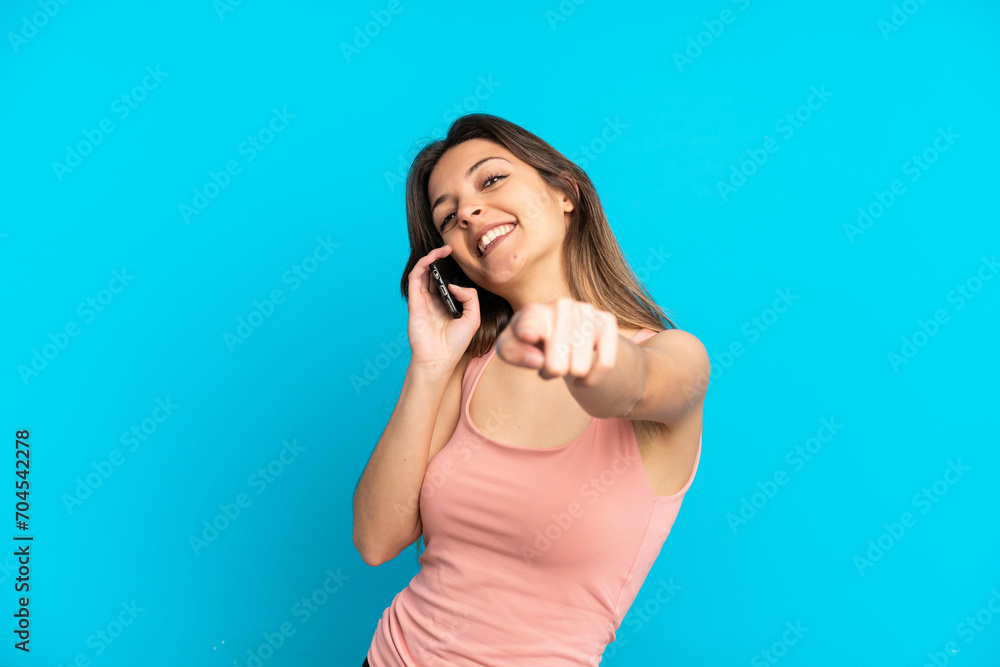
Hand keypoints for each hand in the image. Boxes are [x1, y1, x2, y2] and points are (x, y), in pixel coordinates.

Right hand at [406, 245, 479, 371]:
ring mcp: (423, 301)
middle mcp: (433, 301)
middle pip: (434, 274)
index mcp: (446, 305)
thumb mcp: (473, 318)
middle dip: (441, 259)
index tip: (459, 258)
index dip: (451, 269)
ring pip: (423, 273)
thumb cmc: (455, 344)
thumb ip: (469, 297)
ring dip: (431, 258)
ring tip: (443, 250)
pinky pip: (415, 278)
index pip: (446, 281)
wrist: (439, 360)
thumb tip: (453, 284)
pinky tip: (432, 259)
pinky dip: (422, 265)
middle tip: (449, 248)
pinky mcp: (414, 303)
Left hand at [495, 297, 618, 386]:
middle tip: (548, 362)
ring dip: (570, 373)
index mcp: (533, 311)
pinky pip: (605, 364)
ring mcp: (586, 311)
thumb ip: (511, 353)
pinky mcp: (607, 321)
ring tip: (563, 361)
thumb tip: (537, 360)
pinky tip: (582, 379)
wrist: (561, 333)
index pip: (530, 325)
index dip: (528, 332)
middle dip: (551, 372)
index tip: (528, 336)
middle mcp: (561, 305)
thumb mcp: (510, 347)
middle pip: (556, 365)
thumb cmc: (529, 343)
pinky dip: (592, 379)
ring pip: (580, 367)